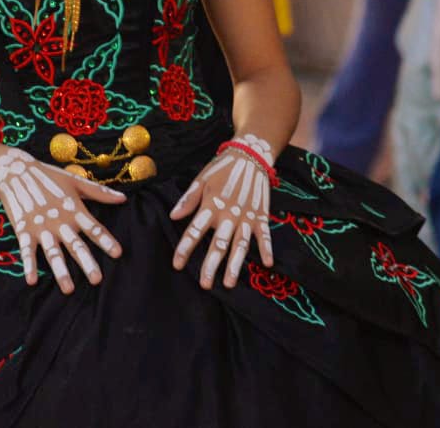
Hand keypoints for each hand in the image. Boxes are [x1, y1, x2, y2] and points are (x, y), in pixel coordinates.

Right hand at [0, 147, 123, 293]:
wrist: (14, 171)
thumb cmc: (48, 176)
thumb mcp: (75, 181)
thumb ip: (99, 192)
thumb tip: (123, 198)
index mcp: (73, 209)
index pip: (93, 227)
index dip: (106, 240)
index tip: (118, 254)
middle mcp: (59, 220)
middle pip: (75, 245)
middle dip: (86, 263)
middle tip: (96, 280)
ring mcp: (40, 227)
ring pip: (53, 253)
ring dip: (61, 271)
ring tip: (69, 289)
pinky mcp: (23, 230)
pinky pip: (27, 251)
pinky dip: (29, 265)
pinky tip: (32, 281)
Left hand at [170, 135, 275, 289]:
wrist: (250, 154)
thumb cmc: (221, 168)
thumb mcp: (201, 179)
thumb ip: (189, 199)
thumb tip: (173, 215)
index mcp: (211, 205)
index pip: (194, 231)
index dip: (185, 249)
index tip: (177, 265)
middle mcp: (229, 214)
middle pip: (218, 244)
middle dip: (211, 265)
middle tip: (205, 284)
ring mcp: (247, 216)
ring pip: (240, 245)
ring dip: (235, 264)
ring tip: (228, 283)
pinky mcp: (262, 215)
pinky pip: (265, 235)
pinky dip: (267, 249)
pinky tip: (267, 265)